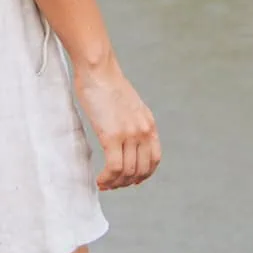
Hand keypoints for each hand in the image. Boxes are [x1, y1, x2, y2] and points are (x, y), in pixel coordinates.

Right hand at [74, 57, 160, 189]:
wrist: (97, 68)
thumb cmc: (106, 83)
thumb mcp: (129, 105)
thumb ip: (132, 122)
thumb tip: (125, 138)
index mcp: (149, 123)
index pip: (154, 159)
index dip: (144, 174)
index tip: (131, 179)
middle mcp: (143, 131)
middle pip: (142, 170)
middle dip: (128, 182)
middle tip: (113, 183)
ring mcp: (129, 134)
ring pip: (128, 172)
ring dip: (116, 183)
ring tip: (104, 183)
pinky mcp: (112, 136)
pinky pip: (114, 168)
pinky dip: (107, 179)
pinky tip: (100, 179)